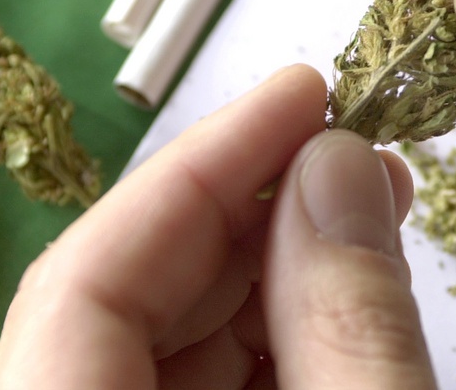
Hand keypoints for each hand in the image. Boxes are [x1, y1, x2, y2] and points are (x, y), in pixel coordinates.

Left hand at [0, 65, 435, 388]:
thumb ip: (348, 325)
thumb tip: (338, 170)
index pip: (87, 278)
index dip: (199, 169)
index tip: (300, 96)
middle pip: (126, 299)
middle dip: (253, 209)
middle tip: (349, 148)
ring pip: (168, 344)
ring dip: (276, 271)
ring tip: (369, 210)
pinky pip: (196, 389)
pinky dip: (276, 340)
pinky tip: (347, 298)